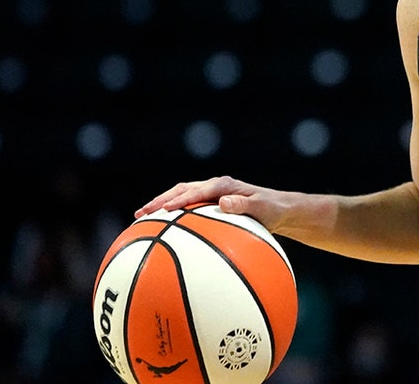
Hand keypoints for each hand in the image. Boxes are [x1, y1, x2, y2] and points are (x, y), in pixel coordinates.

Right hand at [134, 175, 281, 229]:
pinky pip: (186, 209)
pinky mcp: (208, 205)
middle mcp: (214, 187)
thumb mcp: (263, 208)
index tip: (165, 209)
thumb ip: (245, 205)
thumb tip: (223, 202)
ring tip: (140, 219)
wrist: (278, 210)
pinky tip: (159, 232)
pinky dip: (172, 217)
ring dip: (161, 206)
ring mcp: (210, 195)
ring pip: (180, 197)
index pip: (198, 190)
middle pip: (181, 190)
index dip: (181, 199)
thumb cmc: (272, 210)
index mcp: (224, 185)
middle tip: (141, 214)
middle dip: (160, 200)